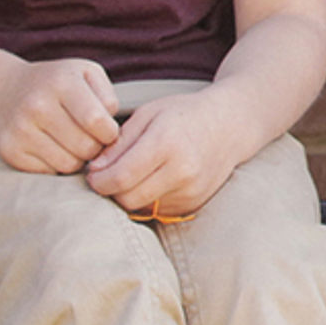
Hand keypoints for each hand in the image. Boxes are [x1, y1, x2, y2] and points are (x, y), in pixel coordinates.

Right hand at [0, 57, 121, 174]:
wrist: (5, 91)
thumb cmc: (58, 84)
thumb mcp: (86, 74)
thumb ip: (107, 97)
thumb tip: (111, 130)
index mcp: (62, 83)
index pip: (96, 120)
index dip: (110, 132)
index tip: (109, 131)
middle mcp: (37, 105)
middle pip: (85, 147)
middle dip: (96, 147)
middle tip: (91, 139)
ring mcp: (20, 129)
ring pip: (69, 164)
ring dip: (78, 159)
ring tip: (73, 143)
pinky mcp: (10, 151)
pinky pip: (49, 172)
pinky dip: (57, 166)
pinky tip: (53, 149)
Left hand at [88, 87, 253, 219]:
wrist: (231, 125)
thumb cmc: (185, 114)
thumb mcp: (148, 114)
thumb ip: (119, 142)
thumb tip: (95, 170)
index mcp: (167, 143)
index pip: (119, 178)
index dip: (97, 180)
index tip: (94, 173)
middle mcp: (182, 171)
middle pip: (127, 198)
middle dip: (110, 191)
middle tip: (109, 175)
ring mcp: (191, 190)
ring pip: (141, 207)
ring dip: (129, 195)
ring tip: (133, 175)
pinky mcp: (194, 202)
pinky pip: (157, 210)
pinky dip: (149, 198)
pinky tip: (154, 179)